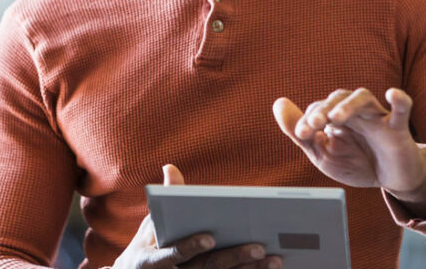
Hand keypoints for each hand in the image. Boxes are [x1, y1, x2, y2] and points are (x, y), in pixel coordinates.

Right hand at [109, 164, 283, 268]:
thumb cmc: (150, 244)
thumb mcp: (153, 222)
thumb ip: (167, 199)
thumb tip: (170, 167)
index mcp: (154, 260)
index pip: (175, 254)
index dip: (191, 246)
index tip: (210, 237)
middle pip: (207, 268)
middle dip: (234, 258)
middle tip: (259, 247)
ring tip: (275, 259)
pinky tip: (270, 268)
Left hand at [273, 88, 425, 217]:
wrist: (390, 180)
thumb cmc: (356, 162)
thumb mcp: (323, 154)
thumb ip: (301, 133)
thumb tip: (278, 104)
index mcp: (336, 117)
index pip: (318, 109)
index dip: (307, 120)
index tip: (301, 135)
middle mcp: (356, 112)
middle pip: (339, 97)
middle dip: (324, 109)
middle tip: (314, 124)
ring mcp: (377, 118)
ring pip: (363, 98)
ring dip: (348, 105)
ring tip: (336, 117)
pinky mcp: (398, 129)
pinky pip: (402, 109)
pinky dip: (399, 100)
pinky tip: (392, 94)